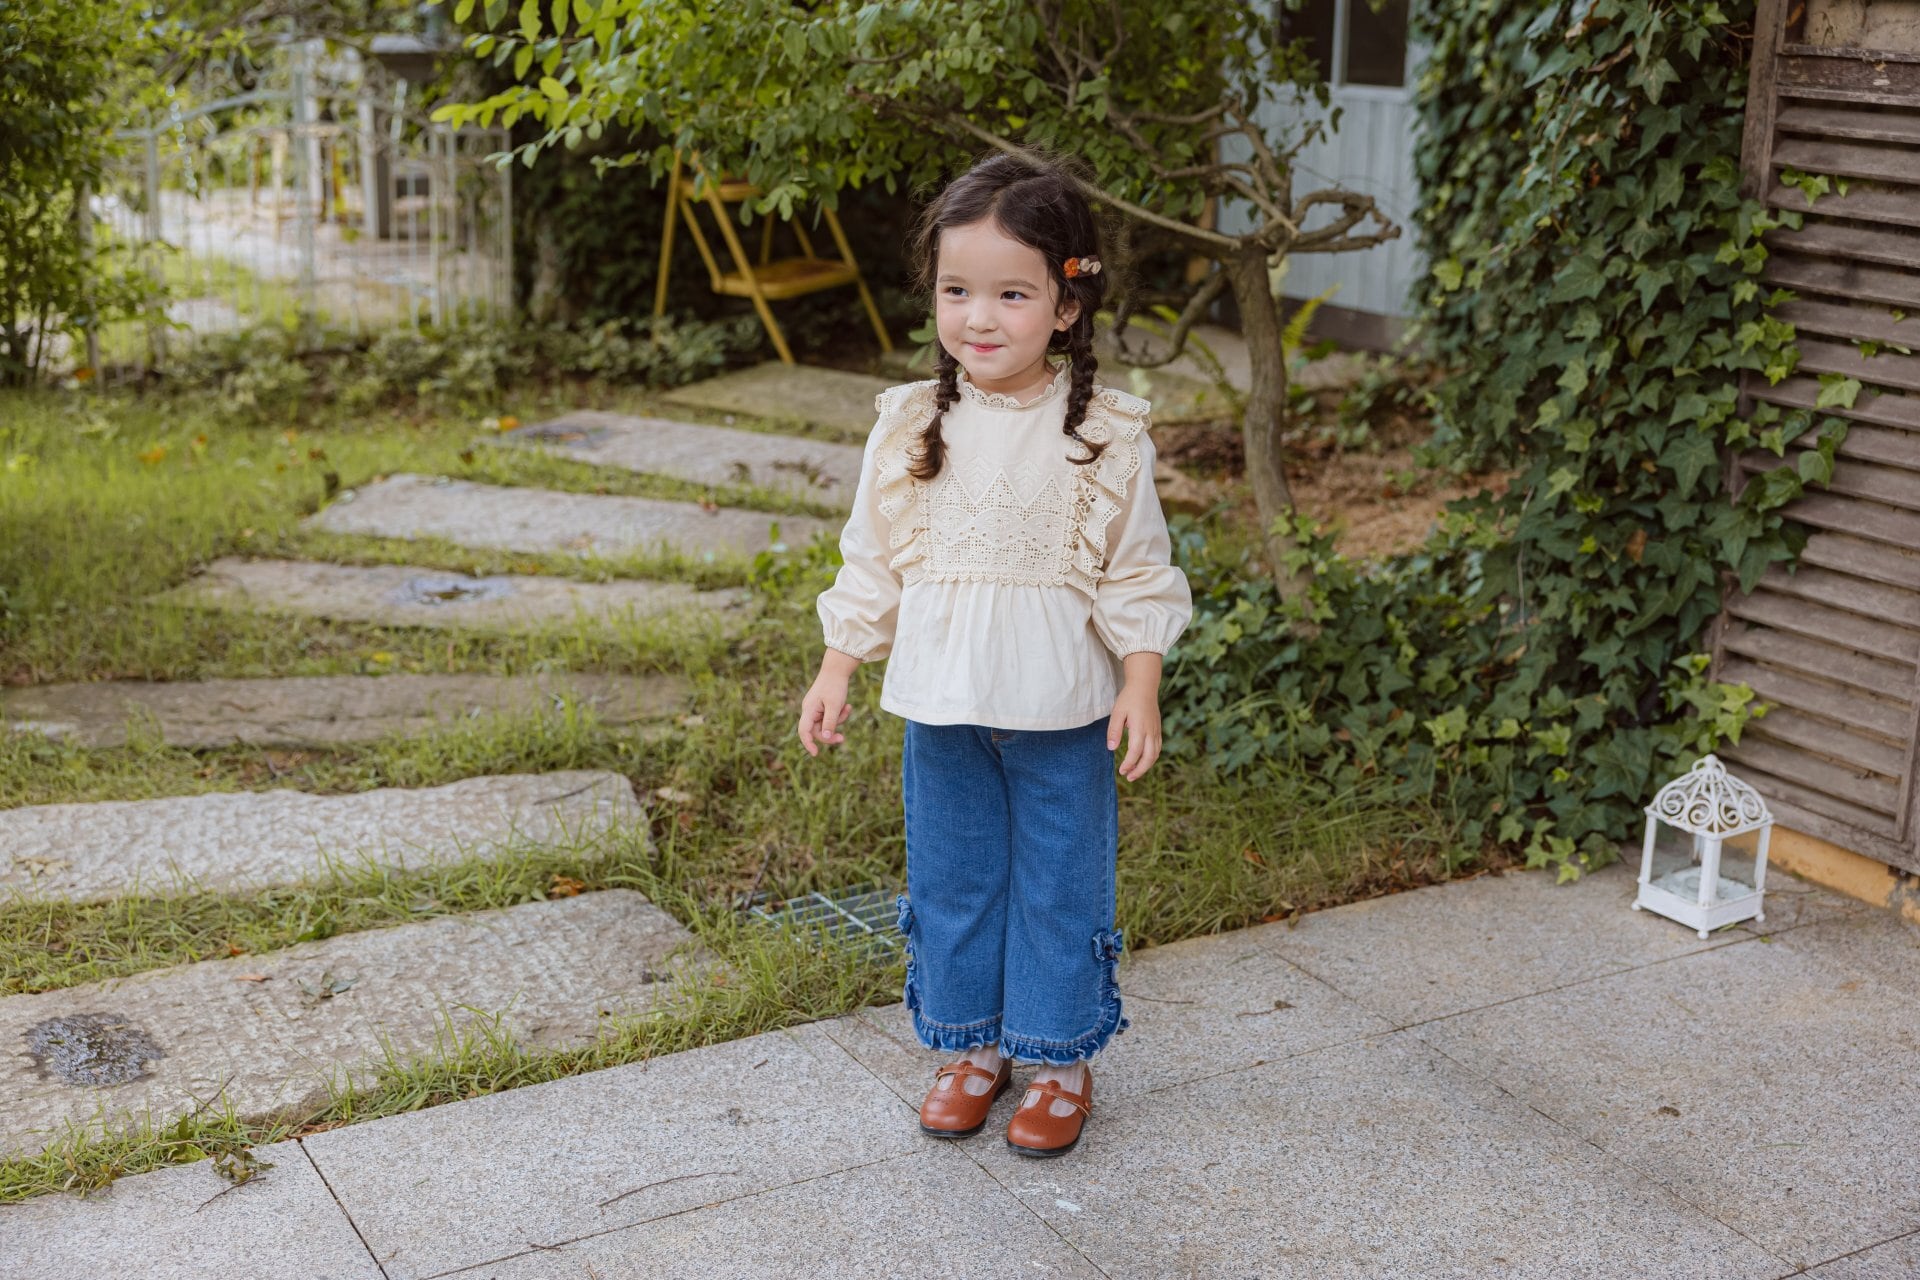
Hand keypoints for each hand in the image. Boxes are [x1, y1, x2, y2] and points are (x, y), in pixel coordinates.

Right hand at [798, 650, 860, 756]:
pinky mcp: (822, 707)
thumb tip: (826, 737)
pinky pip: (830, 717)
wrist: (837, 669)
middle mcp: (809, 710)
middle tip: (843, 739)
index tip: (815, 754)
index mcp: (809, 710)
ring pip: (826, 724)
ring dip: (839, 720)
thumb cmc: (835, 686)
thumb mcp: (835, 705)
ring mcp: (815, 709)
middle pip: (817, 730)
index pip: (804, 731)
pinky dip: (839, 714)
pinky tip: (847, 706)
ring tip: (848, 708)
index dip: (808, 743)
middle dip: (831, 733)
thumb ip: (830, 722)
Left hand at [1107, 653, 1164, 781]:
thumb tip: (1111, 748)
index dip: (1129, 764)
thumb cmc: (1128, 699)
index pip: (1135, 751)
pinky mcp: (1158, 730)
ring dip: (1146, 766)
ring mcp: (1156, 731)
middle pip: (1149, 757)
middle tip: (1128, 778)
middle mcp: (1151, 731)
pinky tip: (1143, 761)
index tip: (1121, 771)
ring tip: (1134, 773)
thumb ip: (1114, 731)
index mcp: (1139, 727)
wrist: (1145, 686)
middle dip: (1139, 770)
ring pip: (1155, 754)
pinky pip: (1157, 748)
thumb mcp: (1117, 713)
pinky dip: (1151, 758)